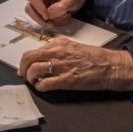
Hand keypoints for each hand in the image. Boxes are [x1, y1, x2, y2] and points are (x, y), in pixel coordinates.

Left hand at [18, 37, 132, 91]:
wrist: (110, 66)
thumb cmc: (94, 57)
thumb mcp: (74, 47)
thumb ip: (58, 50)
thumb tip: (44, 58)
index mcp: (58, 43)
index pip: (34, 50)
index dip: (26, 61)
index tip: (25, 67)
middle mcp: (57, 52)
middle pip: (28, 58)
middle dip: (23, 69)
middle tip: (24, 75)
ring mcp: (61, 66)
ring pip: (33, 71)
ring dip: (31, 79)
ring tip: (35, 82)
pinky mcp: (66, 80)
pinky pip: (44, 84)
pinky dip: (40, 87)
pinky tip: (44, 88)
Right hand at [25, 0, 86, 28]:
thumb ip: (62, 5)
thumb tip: (49, 14)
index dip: (38, 8)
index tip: (47, 17)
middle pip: (30, 8)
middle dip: (40, 19)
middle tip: (52, 24)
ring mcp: (41, 4)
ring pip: (36, 17)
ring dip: (49, 22)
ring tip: (64, 17)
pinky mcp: (45, 12)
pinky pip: (44, 21)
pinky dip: (54, 23)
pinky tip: (64, 18)